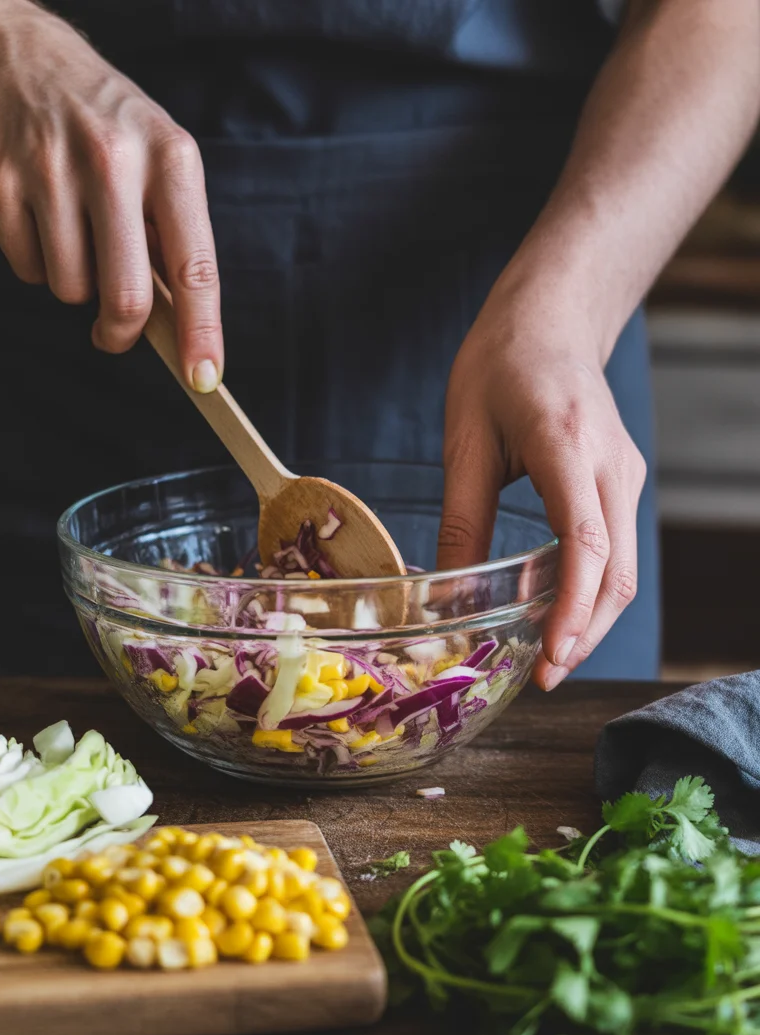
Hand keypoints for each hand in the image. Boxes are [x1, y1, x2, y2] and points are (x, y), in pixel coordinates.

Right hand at [0, 3, 221, 386]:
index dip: (201, 330)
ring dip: (76, 284)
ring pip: (70, 289)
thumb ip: (173, 240)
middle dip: (121, 332)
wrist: (18, 59)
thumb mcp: (159, 162)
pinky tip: (39, 216)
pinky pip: (26, 269)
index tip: (204, 378)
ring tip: (75, 232)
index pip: (193, 265)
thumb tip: (179, 333)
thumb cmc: (109, 131)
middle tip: (115, 333)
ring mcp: (46, 166)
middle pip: (124, 296)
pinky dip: (37, 262)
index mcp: (170, 157)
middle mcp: (111, 157)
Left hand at [437, 275, 645, 689]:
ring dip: (593, 619)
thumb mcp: (464, 439)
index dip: (573, 607)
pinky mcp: (622, 481)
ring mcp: (625, 473)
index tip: (550, 656)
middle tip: (543, 678)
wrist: (551, 319)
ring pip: (625, 567)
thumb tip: (447, 592)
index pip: (586, 540)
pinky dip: (594, 590)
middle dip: (585, 633)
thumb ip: (462, 518)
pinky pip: (617, 547)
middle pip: (618, 570)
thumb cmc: (499, 366)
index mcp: (566, 443)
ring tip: (549, 660)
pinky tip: (558, 613)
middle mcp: (611, 463)